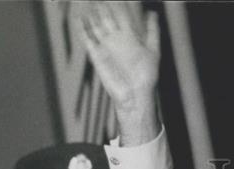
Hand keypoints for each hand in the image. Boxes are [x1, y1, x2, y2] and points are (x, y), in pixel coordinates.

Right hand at [78, 1, 161, 142]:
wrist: (135, 94)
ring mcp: (105, 45)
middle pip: (106, 17)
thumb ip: (152, 31)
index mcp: (130, 36)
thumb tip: (152, 13)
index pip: (121, 15)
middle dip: (102, 5)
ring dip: (92, 13)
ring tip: (90, 1)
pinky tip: (80, 17)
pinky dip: (83, 28)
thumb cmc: (146, 76)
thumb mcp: (153, 50)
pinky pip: (87, 38)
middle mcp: (116, 39)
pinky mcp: (97, 54)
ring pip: (96, 24)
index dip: (118, 4)